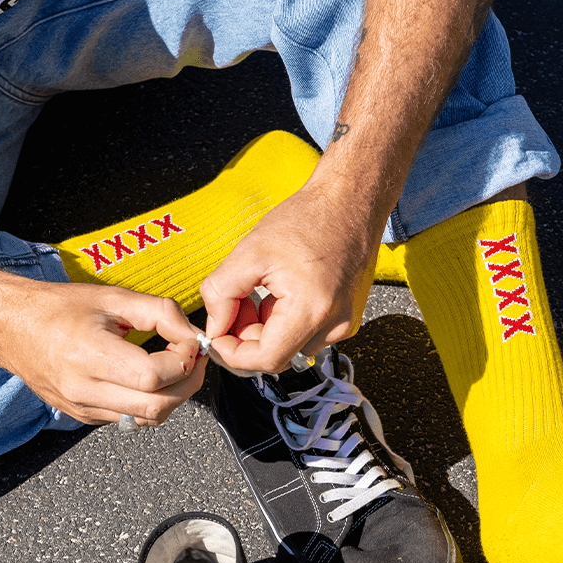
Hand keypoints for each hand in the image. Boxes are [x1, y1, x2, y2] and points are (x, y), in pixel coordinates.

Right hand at [0, 282, 206, 425]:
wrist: (11, 327)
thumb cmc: (58, 308)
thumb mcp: (113, 297)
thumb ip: (161, 312)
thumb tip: (192, 335)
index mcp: (89, 355)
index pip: (153, 376)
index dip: (183, 361)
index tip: (188, 342)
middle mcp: (84, 389)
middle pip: (157, 406)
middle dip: (188, 384)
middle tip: (193, 359)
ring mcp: (84, 408)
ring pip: (149, 419)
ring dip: (173, 396)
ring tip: (175, 367)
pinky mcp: (85, 417)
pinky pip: (132, 419)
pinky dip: (151, 402)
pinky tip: (150, 378)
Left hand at [200, 181, 382, 373]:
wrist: (349, 202)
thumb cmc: (307, 219)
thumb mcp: (250, 251)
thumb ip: (221, 293)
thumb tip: (214, 325)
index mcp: (310, 312)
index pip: (266, 360)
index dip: (234, 354)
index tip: (218, 336)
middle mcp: (333, 325)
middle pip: (277, 356)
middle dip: (248, 336)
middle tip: (238, 303)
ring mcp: (343, 324)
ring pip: (290, 347)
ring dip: (266, 329)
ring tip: (263, 292)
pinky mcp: (346, 318)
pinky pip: (306, 335)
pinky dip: (285, 322)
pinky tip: (282, 292)